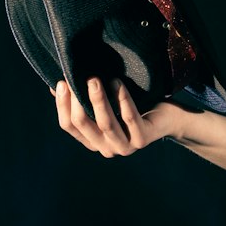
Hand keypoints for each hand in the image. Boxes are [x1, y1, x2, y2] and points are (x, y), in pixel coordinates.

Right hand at [52, 77, 186, 156]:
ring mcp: (124, 147)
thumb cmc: (134, 107)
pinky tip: (118, 83)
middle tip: (77, 77)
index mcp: (93, 141)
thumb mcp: (106, 104)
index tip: (61, 82)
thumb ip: (83, 100)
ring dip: (98, 99)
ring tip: (94, 79)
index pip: (69, 126)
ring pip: (105, 123)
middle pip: (83, 124)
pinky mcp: (142, 139)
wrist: (169, 119)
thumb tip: (56, 85)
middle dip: (77, 100)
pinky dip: (122, 99)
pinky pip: (129, 117)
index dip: (62, 105)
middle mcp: (106, 148)